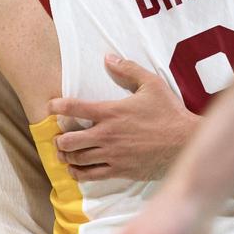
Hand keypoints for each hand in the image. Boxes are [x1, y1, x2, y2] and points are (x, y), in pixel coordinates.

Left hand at [49, 56, 196, 181]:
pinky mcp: (119, 170)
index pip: (76, 108)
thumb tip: (108, 57)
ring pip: (77, 159)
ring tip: (63, 152)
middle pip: (69, 140)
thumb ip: (128, 69)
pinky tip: (75, 169)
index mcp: (112, 112)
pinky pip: (90, 175)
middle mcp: (107, 135)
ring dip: (66, 155)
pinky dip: (78, 173)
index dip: (58, 106)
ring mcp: (112, 155)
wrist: (183, 143)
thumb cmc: (168, 112)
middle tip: (58, 135)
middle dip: (59, 138)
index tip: (51, 106)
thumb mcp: (151, 84)